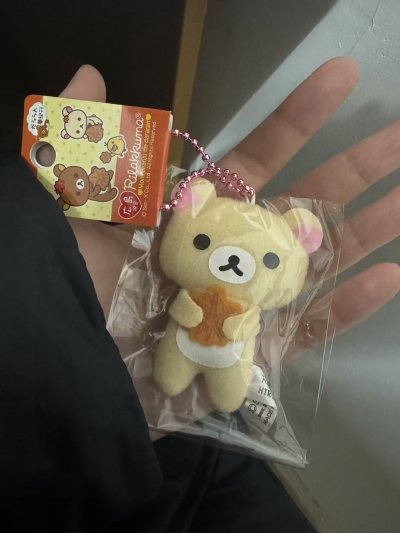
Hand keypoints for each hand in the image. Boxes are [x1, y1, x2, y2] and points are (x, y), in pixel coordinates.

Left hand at [62, 60, 399, 339]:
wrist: (67, 376)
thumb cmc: (65, 293)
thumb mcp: (61, 211)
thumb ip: (79, 148)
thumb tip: (90, 77)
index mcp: (192, 217)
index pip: (253, 161)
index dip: (295, 121)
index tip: (340, 79)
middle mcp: (227, 254)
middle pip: (300, 207)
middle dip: (353, 169)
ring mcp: (245, 305)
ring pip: (317, 266)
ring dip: (367, 232)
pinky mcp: (253, 356)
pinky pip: (308, 331)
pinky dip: (349, 307)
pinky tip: (390, 277)